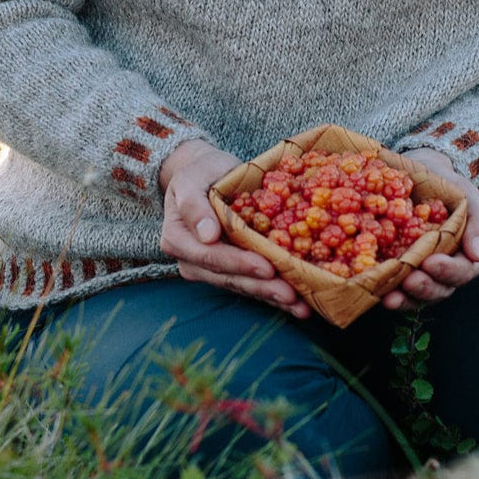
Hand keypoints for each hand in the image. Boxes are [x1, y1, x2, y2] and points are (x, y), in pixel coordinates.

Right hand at [159, 139, 310, 318]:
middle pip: (229, 278)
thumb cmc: (200, 172)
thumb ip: (193, 205)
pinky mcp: (229, 270)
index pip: (211, 256)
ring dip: (271, 297)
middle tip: (291, 294)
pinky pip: (251, 283)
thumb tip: (208, 236)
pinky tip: (297, 303)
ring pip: (243, 286)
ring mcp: (210, 269)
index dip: (240, 264)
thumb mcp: (191, 179)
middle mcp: (191, 260)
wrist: (206, 174)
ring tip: (300, 305)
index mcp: (177, 238)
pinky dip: (273, 293)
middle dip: (262, 287)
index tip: (266, 267)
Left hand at [381, 147, 478, 312]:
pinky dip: (390, 295)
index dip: (449, 270)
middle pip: (441, 288)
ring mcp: (421, 272)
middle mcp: (445, 268)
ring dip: (407, 298)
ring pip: (419, 295)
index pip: (465, 270)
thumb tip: (477, 253)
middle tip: (410, 280)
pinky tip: (380, 295)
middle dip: (426, 287)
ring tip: (391, 296)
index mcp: (466, 253)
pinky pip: (397, 289)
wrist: (419, 170)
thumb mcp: (467, 195)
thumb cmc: (447, 185)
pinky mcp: (400, 270)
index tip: (430, 262)